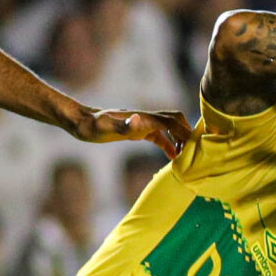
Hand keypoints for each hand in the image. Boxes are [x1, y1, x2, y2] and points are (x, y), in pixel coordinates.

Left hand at [74, 108, 192, 156]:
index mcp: (143, 118)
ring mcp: (143, 124)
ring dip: (180, 138)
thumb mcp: (105, 127)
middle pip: (176, 120)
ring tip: (186, 156)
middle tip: (194, 151)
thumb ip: (122, 125)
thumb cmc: (91, 126)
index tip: (195, 146)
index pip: (172, 122)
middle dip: (188, 133)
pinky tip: (172, 157)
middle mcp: (146, 118)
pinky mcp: (138, 131)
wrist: (81, 123)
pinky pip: (160, 136)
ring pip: (171, 127)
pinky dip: (169, 144)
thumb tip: (139, 119)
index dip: (185, 132)